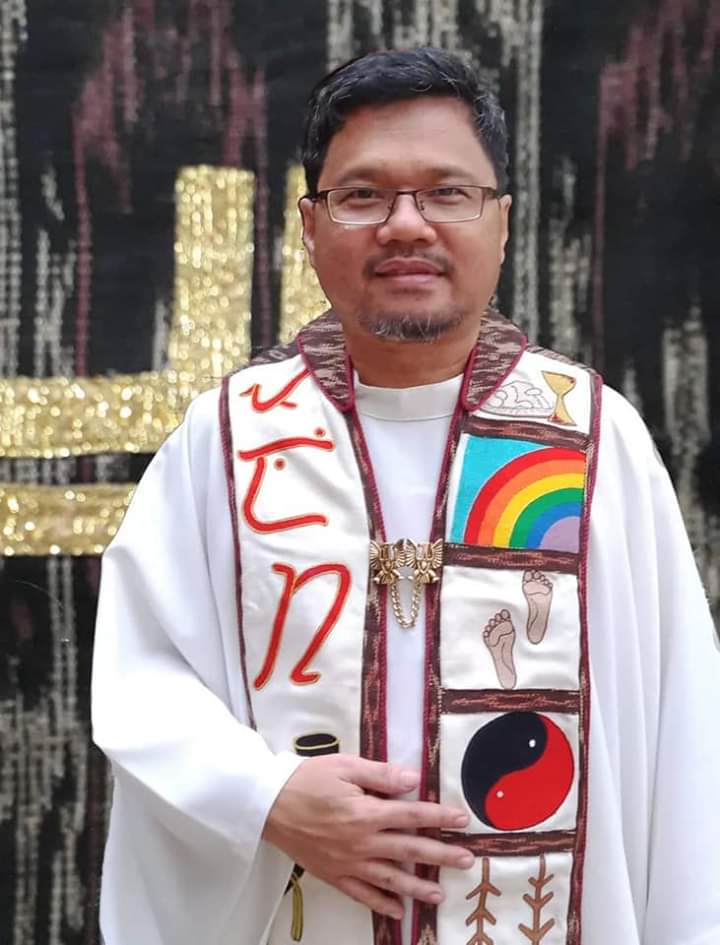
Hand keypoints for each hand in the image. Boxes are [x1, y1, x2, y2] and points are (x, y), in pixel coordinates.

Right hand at [263, 754, 472, 919]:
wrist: (268, 805)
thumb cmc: (307, 780)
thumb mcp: (345, 766)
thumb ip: (380, 774)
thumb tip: (413, 780)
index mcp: (366, 812)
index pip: (412, 815)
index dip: (440, 817)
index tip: (462, 819)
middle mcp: (361, 842)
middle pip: (409, 850)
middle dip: (441, 856)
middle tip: (466, 861)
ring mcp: (348, 863)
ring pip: (390, 878)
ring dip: (417, 887)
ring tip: (440, 895)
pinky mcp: (333, 875)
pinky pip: (362, 894)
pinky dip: (381, 904)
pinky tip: (398, 911)